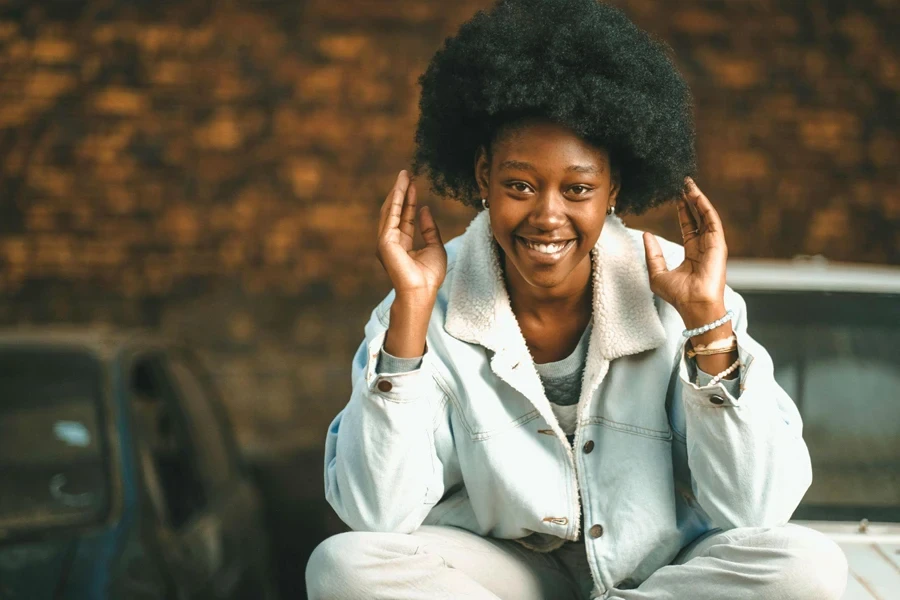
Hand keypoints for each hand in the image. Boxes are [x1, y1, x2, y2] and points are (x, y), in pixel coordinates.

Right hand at [376, 170, 446, 306]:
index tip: (414, 184)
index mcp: (402, 243)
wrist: (422, 291)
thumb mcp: (435, 246)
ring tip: (404, 175)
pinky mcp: (385, 242)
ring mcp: (386, 241)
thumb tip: (425, 208)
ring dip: (398, 192)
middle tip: (407, 173)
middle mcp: (391, 241)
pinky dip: (396, 201)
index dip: (410, 200)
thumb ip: (429, 228)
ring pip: (391, 210)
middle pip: (396, 211)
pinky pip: (391, 216)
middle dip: (401, 192)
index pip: (405, 217)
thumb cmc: (429, 276)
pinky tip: (401, 189)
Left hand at [642, 178, 727, 327]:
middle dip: (690, 200)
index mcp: (692, 252)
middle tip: (682, 183)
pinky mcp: (718, 244)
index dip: (683, 210)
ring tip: (688, 184)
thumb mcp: (657, 273)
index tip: (676, 196)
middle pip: (698, 217)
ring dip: (697, 199)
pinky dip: (704, 206)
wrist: (693, 305)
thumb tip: (646, 235)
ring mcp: (712, 244)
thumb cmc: (678, 295)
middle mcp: (704, 246)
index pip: (688, 226)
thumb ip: (652, 253)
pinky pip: (711, 220)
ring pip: (705, 215)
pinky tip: (696, 195)